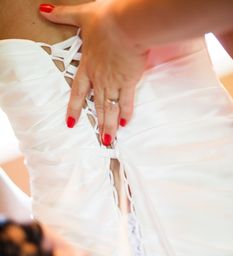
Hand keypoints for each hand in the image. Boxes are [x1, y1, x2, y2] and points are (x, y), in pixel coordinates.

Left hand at [39, 2, 147, 144]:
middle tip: (98, 140)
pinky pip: (126, 101)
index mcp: (88, 66)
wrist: (128, 25)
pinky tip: (125, 123)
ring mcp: (114, 82)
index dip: (73, 108)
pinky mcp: (129, 81)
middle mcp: (100, 79)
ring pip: (110, 109)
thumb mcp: (83, 15)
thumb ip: (64, 14)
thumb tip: (44, 9)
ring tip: (109, 140)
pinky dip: (126, 113)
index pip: (78, 92)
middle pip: (97, 106)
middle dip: (98, 125)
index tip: (71, 122)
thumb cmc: (107, 21)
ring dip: (109, 126)